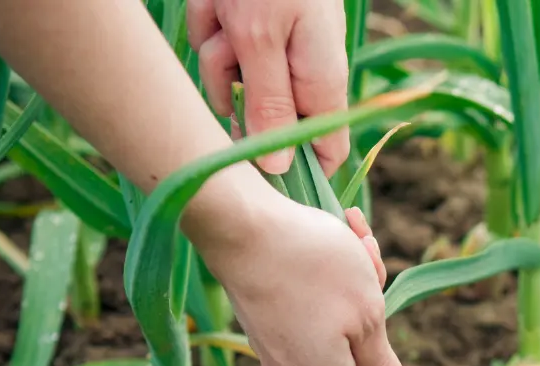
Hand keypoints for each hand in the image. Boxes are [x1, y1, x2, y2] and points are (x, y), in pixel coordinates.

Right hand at [185, 177, 407, 365]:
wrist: (241, 220)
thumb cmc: (314, 271)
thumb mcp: (367, 320)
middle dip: (372, 342)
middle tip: (381, 295)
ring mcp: (273, 342)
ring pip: (332, 333)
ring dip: (358, 295)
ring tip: (362, 250)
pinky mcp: (266, 312)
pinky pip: (312, 306)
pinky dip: (333, 276)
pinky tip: (344, 233)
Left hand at [188, 0, 350, 175]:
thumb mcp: (260, 38)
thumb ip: (269, 104)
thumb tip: (279, 168)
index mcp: (322, 83)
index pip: (328, 152)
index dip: (300, 172)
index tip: (257, 175)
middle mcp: (304, 74)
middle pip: (264, 119)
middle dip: (234, 94)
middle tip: (229, 54)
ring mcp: (279, 53)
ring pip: (232, 81)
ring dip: (216, 51)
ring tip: (224, 11)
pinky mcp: (254, 30)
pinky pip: (220, 48)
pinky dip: (211, 22)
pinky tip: (218, 2)